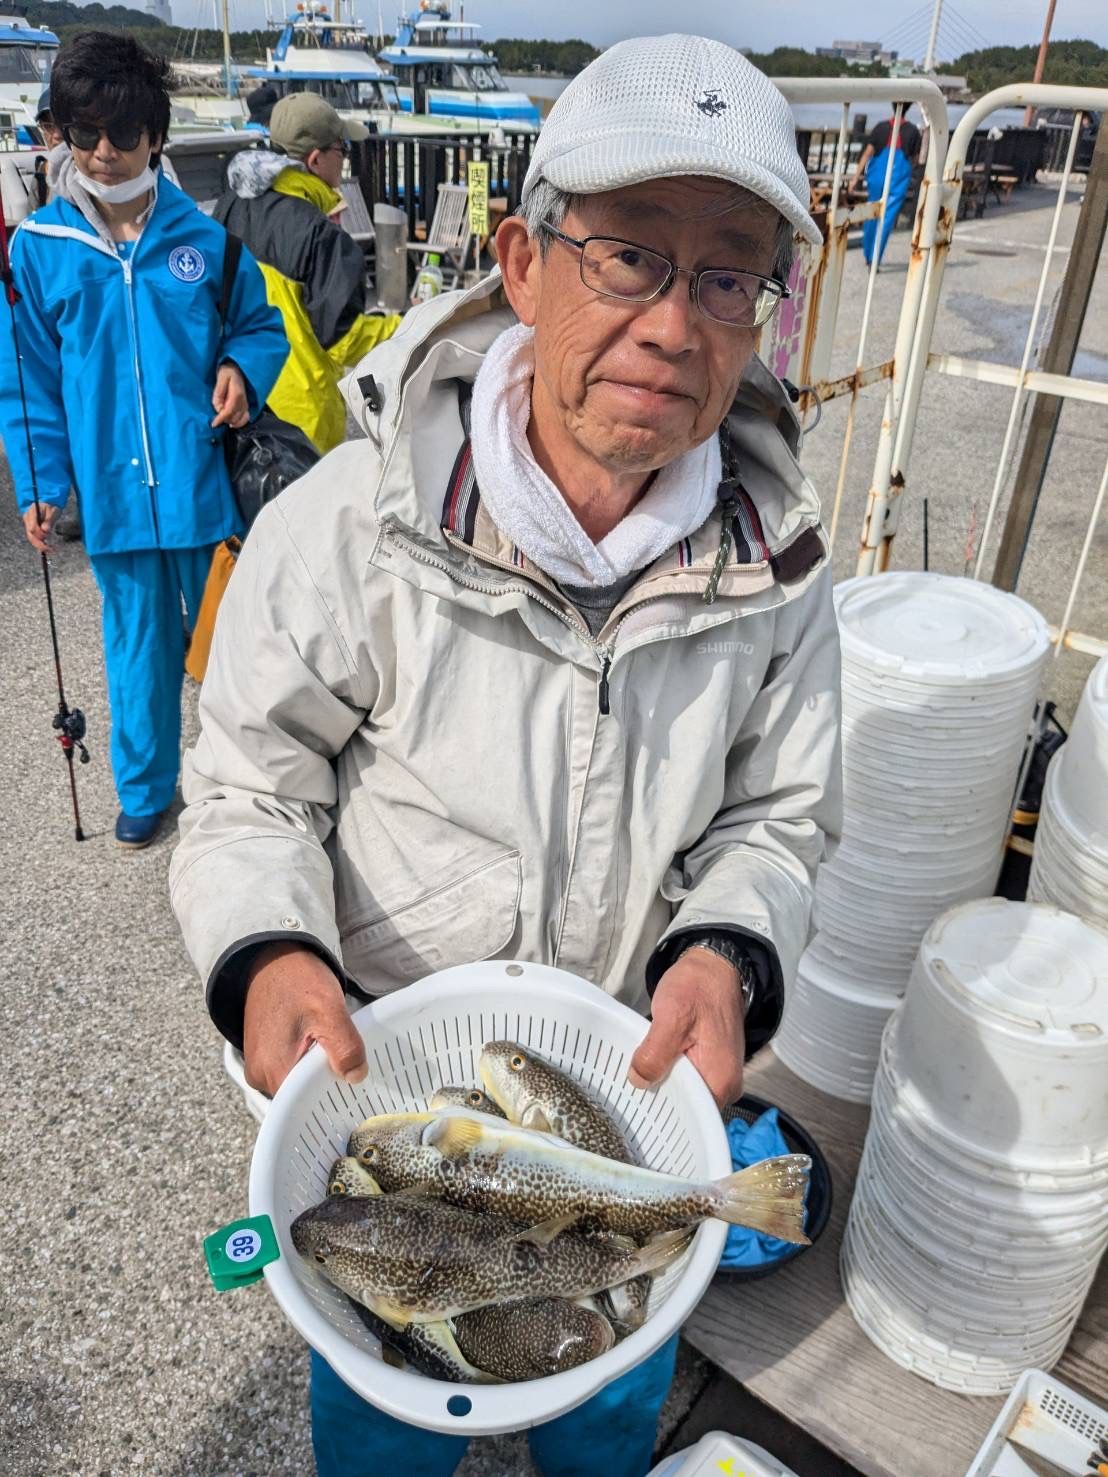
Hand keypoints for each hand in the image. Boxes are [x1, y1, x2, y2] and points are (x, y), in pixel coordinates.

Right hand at [23, 502, 58, 552]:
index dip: (40, 534)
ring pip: (31, 538)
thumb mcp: (53, 511)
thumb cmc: (51, 506)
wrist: (47, 504)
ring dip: (39, 545)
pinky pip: (33, 538)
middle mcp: (28, 519)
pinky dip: (39, 544)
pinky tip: (47, 548)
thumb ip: (49, 520)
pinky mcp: (30, 528)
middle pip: (30, 535)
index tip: (49, 536)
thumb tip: (45, 530)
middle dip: (39, 543)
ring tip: (50, 549)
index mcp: (32, 513)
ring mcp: (28, 524)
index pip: (33, 527)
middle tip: (50, 548)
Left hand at [210, 363, 249, 428]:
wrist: (237, 368)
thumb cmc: (228, 371)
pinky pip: (245, 418)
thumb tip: (218, 408)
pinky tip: (232, 422)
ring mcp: (246, 403)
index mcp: (237, 394)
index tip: (214, 424)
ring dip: (230, 421)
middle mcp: (244, 401)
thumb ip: (218, 394)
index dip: (220, 419)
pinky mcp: (246, 405)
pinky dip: (239, 422)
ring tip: (222, 418)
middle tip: (216, 417)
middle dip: (224, 419)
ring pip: (240, 420)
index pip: (228, 412)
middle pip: (234, 418)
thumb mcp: (220, 379)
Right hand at [242, 943, 367, 1096]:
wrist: (273, 956)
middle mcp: (261, 1076)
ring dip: (317, 1072)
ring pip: (297, 1084)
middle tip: (352, 1068)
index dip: (332, 1099)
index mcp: (274, 1070)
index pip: (307, 1106)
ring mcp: (259, 1067)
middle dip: (326, 1085)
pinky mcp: (263, 1056)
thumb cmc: (298, 979)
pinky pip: (289, 1070)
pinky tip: (321, 1047)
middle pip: (301, 1098)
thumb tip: (356, 1078)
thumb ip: (344, 1047)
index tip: (354, 1090)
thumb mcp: (329, 1009)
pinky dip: (307, 1063)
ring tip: (335, 1053)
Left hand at [628, 947, 745, 1108]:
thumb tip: (638, 1081)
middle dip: (657, 1097)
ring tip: (636, 1072)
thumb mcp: (672, 1015)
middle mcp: (725, 1087)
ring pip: (683, 1093)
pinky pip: (685, 1080)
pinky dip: (667, 1073)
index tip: (634, 1102)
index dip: (660, 1111)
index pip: (688, 1116)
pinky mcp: (709, 1067)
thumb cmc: (698, 987)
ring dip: (660, 1083)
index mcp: (719, 1081)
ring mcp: (718, 1077)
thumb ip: (655, 1052)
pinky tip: (650, 1064)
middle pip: (685, 1107)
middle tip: (628, 1084)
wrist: (714, 967)